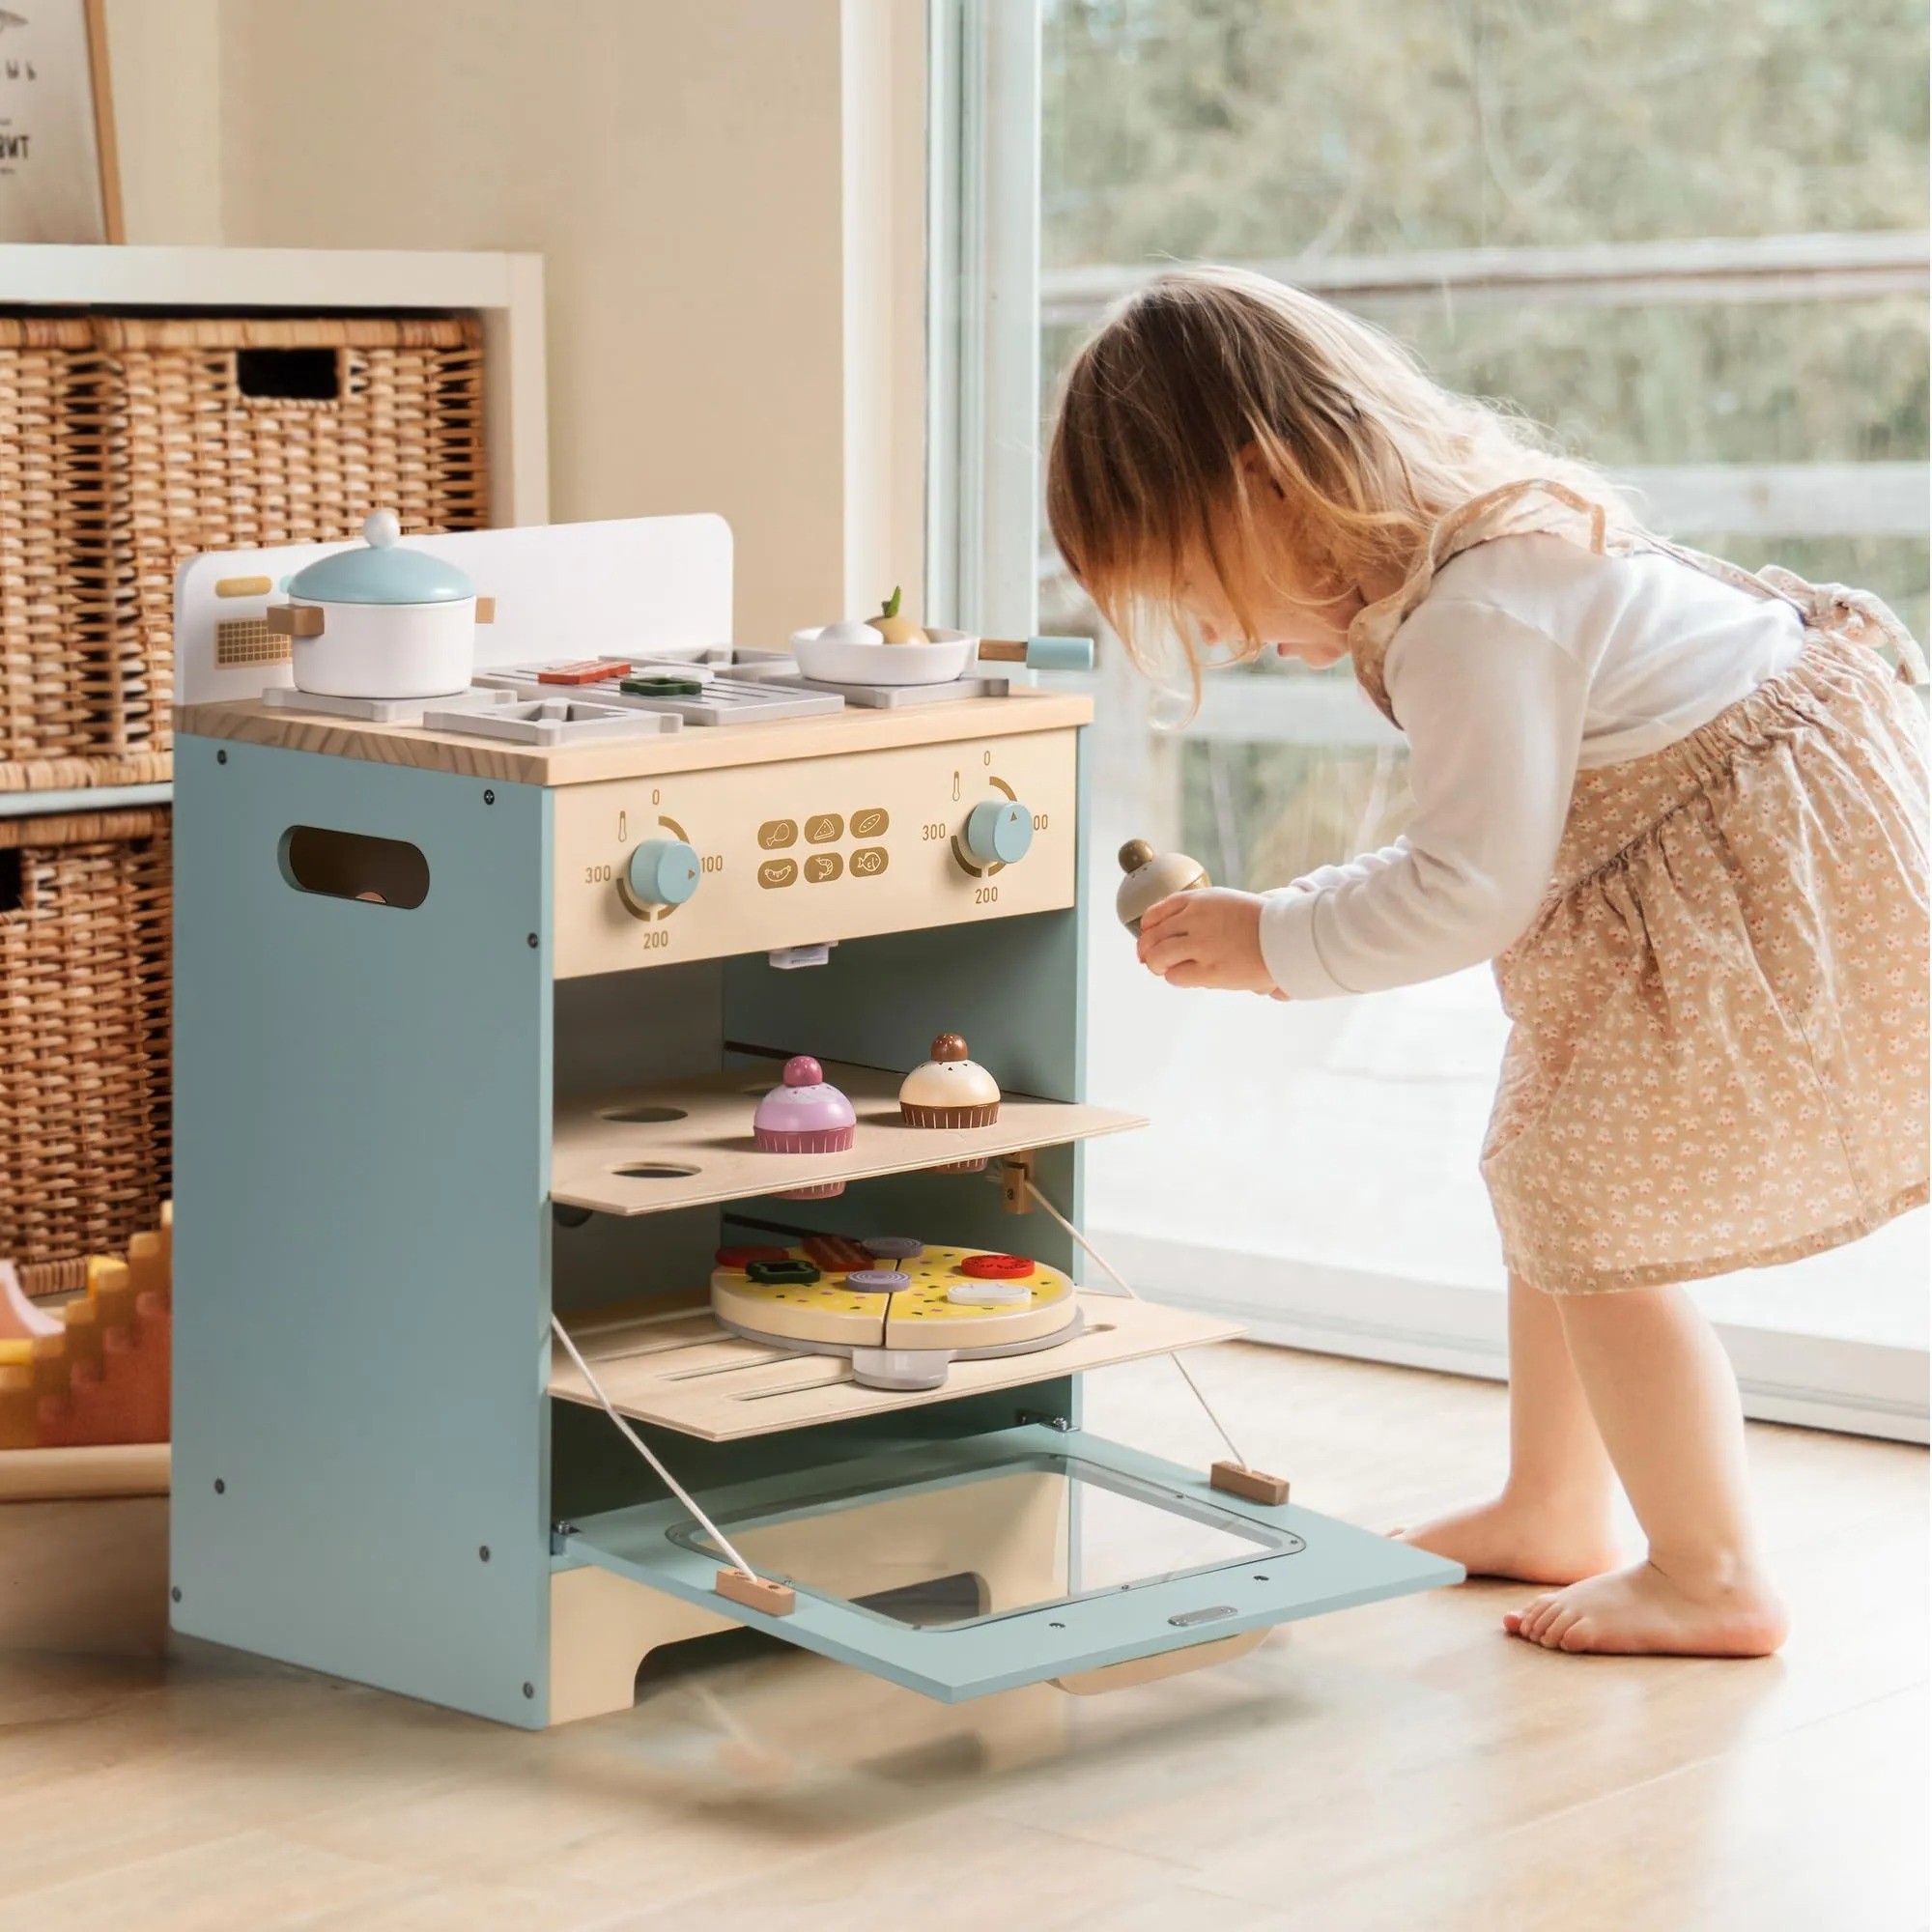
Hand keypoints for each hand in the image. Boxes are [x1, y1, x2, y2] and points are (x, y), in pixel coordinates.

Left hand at [1136, 888, 1283, 994]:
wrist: (1287, 937)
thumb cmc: (1261, 923)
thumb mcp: (1227, 903)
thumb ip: (1200, 913)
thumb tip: (1168, 931)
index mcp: (1200, 899)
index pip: (1157, 911)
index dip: (1147, 926)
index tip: (1147, 935)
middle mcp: (1196, 918)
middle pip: (1152, 935)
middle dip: (1146, 948)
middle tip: (1148, 958)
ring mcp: (1201, 944)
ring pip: (1157, 956)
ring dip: (1155, 964)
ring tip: (1163, 969)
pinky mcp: (1209, 970)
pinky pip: (1174, 975)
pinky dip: (1174, 976)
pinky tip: (1185, 975)